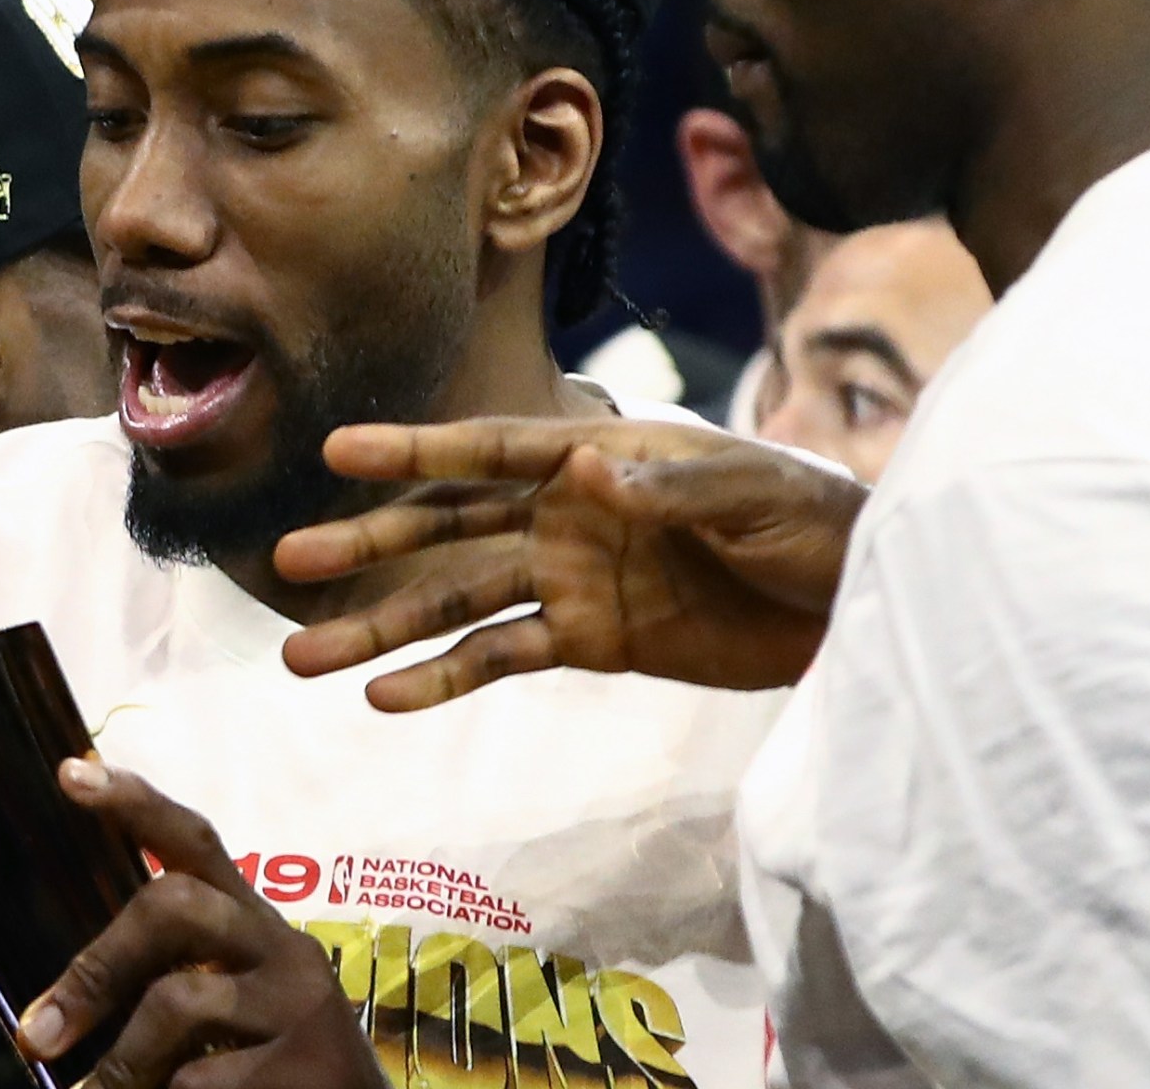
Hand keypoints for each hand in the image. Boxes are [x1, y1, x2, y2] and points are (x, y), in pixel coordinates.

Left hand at [16, 761, 381, 1088]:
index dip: (135, 803)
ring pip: (177, 1003)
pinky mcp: (310, 1066)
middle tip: (36, 1039)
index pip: (194, 842)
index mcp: (254, 924)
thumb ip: (165, 987)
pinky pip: (199, 1082)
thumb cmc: (266, 1072)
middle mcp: (284, 948)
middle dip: (95, 969)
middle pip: (173, 905)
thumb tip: (47, 1019)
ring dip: (120, 1066)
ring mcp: (302, 1006)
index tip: (70, 772)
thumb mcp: (224, 1011)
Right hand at [276, 417, 863, 706]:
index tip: (338, 451)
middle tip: (290, 557)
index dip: (414, 450)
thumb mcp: (754, 495)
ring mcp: (570, 578)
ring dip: (383, 629)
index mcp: (599, 454)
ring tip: (304, 658)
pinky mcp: (589, 641)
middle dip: (370, 542)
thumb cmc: (814, 521)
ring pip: (455, 602)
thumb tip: (585, 466)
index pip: (490, 449)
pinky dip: (443, 679)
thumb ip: (670, 486)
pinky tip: (384, 699)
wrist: (859, 602)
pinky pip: (502, 659)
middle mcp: (565, 511)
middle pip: (448, 526)